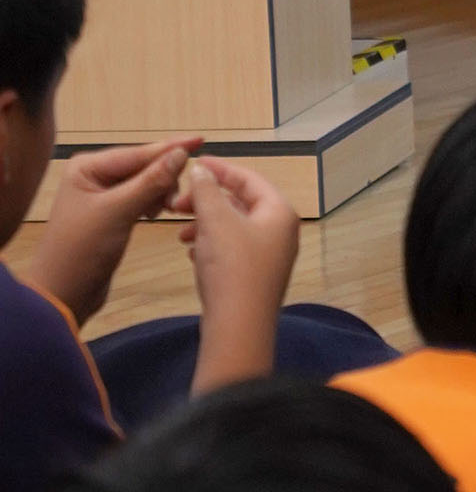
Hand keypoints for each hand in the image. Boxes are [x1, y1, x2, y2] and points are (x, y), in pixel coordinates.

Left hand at [19, 138, 201, 325]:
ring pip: (145, 182)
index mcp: (88, 167)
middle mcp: (95, 175)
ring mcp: (103, 195)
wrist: (62, 296)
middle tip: (176, 200)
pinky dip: (152, 203)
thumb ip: (151, 181)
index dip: (170, 148)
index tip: (200, 140)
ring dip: (159, 192)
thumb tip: (181, 153)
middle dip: (163, 177)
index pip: (138, 152)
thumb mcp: (118, 212)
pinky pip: (140, 198)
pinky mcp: (111, 214)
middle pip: (143, 165)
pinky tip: (156, 214)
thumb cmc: (82, 250)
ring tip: (166, 210)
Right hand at [177, 158, 299, 391]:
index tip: (194, 164)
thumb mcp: (216, 221)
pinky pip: (232, 251)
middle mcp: (281, 232)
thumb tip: (202, 170)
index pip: (249, 179)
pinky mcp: (255, 278)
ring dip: (206, 225)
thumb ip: (207, 190)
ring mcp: (270, 257)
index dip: (220, 169)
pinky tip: (192, 254)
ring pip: (233, 228)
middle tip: (178, 205)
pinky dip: (211, 246)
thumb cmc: (231, 267)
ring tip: (181, 234)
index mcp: (279, 212)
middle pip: (241, 203)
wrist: (237, 327)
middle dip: (208, 201)